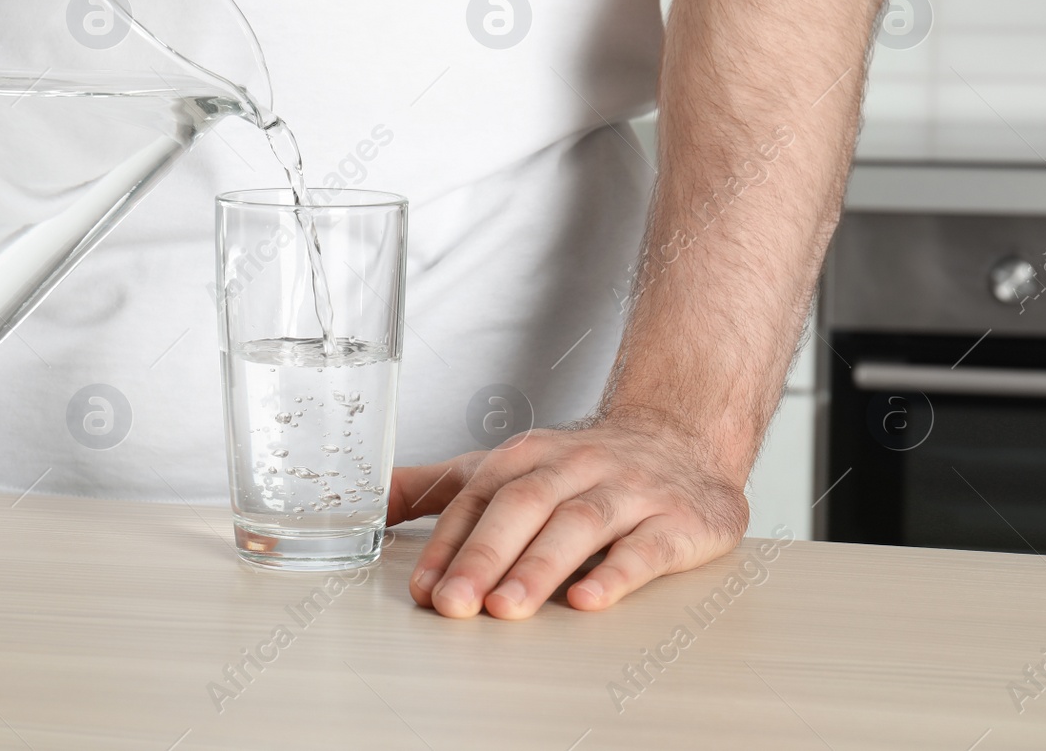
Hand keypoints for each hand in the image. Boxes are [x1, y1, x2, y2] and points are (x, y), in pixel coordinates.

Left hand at [387, 413, 750, 618]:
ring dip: (540, 567)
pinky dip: (617, 574)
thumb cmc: (579, 467)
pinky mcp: (678, 522)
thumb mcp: (504, 468)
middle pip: (523, 507)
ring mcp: (629, 492)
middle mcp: (575, 467)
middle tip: (455, 603)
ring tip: (507, 607)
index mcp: (527, 456)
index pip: (479, 497)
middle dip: (484, 556)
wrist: (680, 438)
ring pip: (579, 525)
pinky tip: (590, 600)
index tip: (423, 587)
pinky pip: (647, 547)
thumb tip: (365, 502)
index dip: (448, 543)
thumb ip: (435, 489)